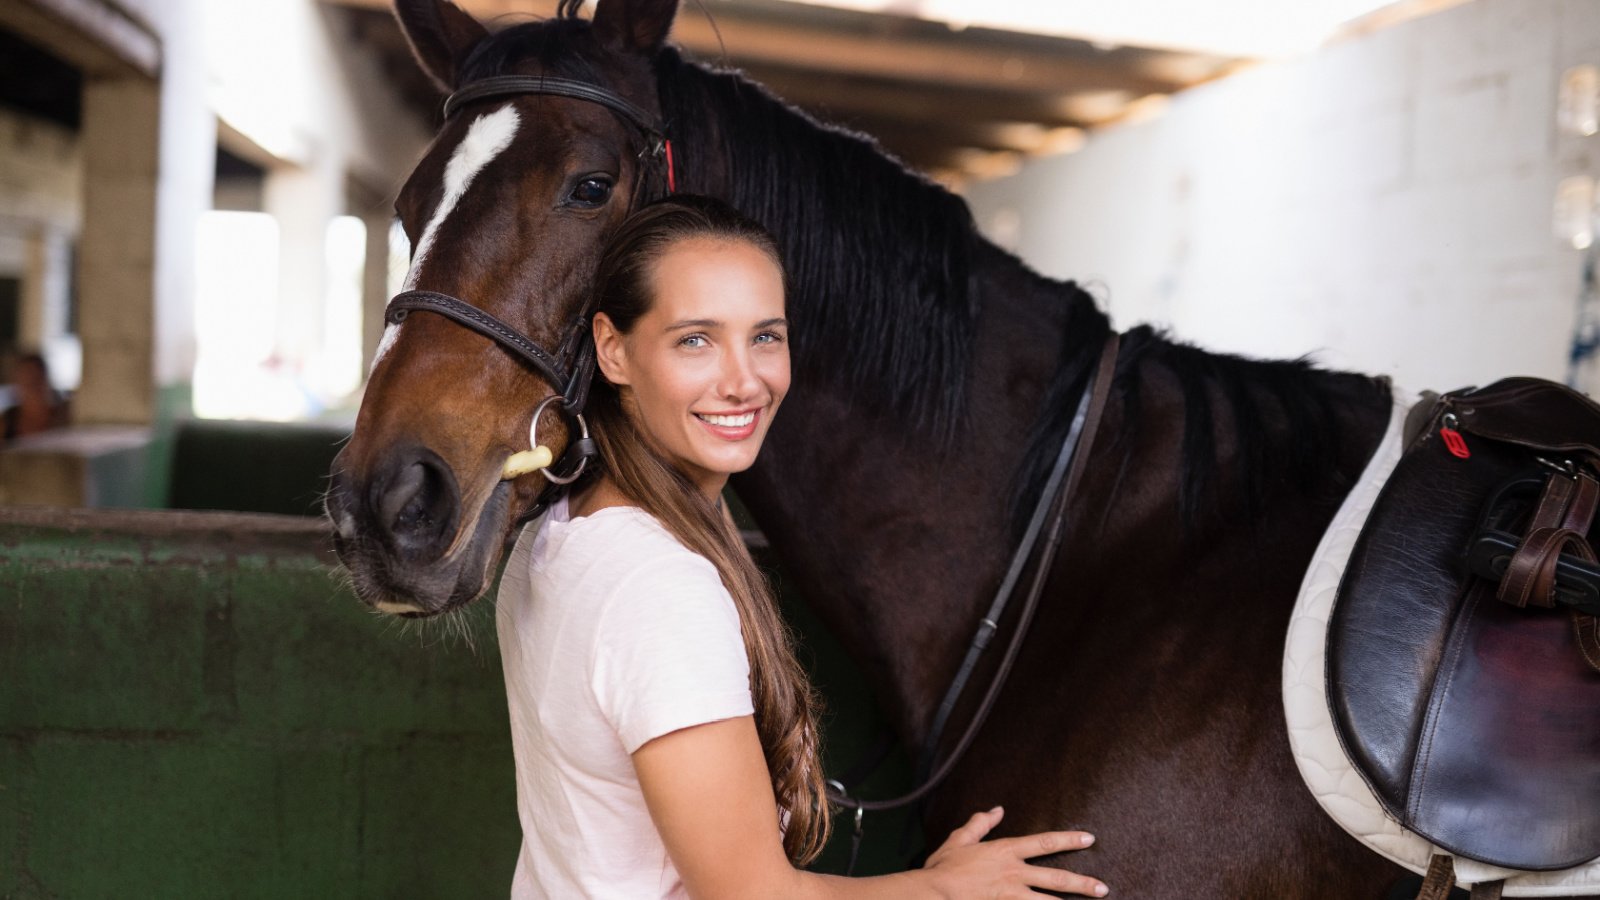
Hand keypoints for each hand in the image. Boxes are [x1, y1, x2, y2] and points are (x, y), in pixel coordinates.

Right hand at [922, 806, 1106, 897]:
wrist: (932, 894)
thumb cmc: (944, 868)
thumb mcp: (960, 839)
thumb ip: (980, 824)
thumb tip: (996, 809)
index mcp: (1005, 852)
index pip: (1044, 842)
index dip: (1068, 839)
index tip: (1089, 838)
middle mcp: (1013, 874)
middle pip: (1056, 878)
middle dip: (1082, 883)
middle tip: (1103, 888)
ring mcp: (1011, 896)